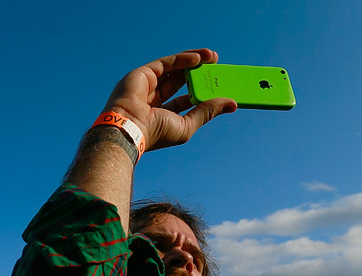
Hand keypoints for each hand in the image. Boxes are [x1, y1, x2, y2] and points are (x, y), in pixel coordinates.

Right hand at [103, 48, 236, 151]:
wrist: (129, 128)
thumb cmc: (155, 133)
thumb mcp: (187, 125)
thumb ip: (206, 112)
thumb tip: (232, 104)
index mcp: (159, 115)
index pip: (183, 100)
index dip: (200, 92)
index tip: (217, 86)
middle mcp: (152, 99)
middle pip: (180, 81)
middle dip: (199, 73)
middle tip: (217, 66)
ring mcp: (147, 85)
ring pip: (173, 69)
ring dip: (194, 62)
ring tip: (213, 57)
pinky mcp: (143, 74)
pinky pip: (166, 63)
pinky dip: (183, 59)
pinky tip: (200, 58)